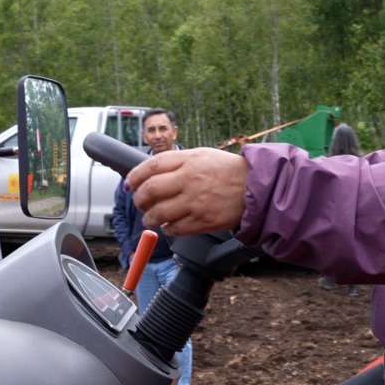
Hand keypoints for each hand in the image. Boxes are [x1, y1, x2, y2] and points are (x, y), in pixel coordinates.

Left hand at [128, 148, 247, 236]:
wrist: (255, 187)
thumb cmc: (228, 171)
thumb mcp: (202, 155)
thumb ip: (176, 163)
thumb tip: (149, 175)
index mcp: (188, 160)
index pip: (151, 166)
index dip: (135, 176)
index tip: (129, 184)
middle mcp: (189, 180)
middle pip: (150, 190)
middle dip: (139, 199)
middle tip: (140, 203)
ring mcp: (195, 201)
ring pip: (158, 213)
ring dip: (149, 218)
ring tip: (150, 218)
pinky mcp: (202, 220)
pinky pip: (174, 229)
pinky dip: (167, 229)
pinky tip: (169, 225)